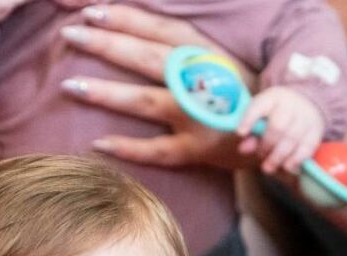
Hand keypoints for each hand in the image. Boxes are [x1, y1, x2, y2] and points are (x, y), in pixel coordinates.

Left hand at [58, 5, 253, 170]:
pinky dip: (129, 147)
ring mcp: (199, 116)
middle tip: (70, 35)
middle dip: (106, 44)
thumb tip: (137, 33)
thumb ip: (182, 48)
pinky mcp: (198, 151)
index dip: (126, 19)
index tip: (91, 11)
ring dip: (108, 93)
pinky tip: (98, 143)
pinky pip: (159, 151)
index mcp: (206, 53)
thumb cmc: (240, 94)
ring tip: (71, 86)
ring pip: (147, 101)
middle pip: (147, 58)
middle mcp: (202, 80)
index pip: (160, 30)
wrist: (276, 136)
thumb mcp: (218, 60)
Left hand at [236, 86, 325, 175]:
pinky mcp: (316, 131)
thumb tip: (243, 148)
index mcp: (273, 97)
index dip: (249, 119)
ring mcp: (306, 117)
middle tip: (261, 155)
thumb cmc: (276, 112)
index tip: (240, 133)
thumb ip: (251, 131)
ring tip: (268, 167)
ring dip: (278, 157)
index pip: (259, 106)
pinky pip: (307, 148)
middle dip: (266, 145)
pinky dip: (295, 160)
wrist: (306, 102)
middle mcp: (291, 105)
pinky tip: (286, 166)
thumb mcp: (262, 115)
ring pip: (292, 139)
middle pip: (278, 126)